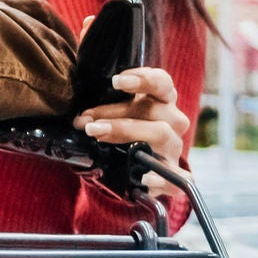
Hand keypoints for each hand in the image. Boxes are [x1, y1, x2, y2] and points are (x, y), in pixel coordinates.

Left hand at [74, 66, 188, 195]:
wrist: (137, 169)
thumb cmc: (125, 133)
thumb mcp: (115, 117)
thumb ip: (102, 115)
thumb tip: (81, 120)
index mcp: (162, 100)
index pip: (161, 83)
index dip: (142, 79)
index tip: (116, 81)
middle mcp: (172, 122)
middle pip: (155, 110)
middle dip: (117, 114)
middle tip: (88, 121)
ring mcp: (174, 148)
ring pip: (161, 133)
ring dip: (126, 132)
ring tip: (97, 134)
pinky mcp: (174, 176)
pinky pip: (176, 177)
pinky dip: (161, 178)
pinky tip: (144, 178)